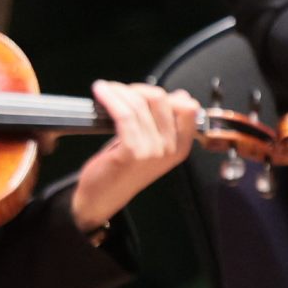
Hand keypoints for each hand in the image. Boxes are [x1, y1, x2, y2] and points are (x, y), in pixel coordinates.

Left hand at [67, 81, 201, 231]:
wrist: (102, 198)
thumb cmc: (123, 170)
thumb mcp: (152, 144)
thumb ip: (166, 121)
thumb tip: (181, 96)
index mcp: (180, 147)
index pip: (187, 107)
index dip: (163, 93)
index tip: (142, 93)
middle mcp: (170, 149)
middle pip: (160, 99)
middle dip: (136, 89)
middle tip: (119, 91)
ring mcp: (153, 151)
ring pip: (139, 104)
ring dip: (118, 91)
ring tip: (105, 90)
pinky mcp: (132, 152)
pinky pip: (124, 114)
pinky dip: (110, 98)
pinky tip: (101, 92)